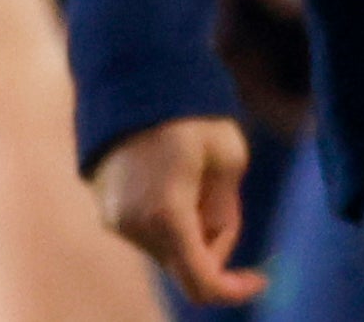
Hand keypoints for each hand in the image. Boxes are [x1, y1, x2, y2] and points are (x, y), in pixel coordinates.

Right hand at [93, 116, 266, 304]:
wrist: (130, 74)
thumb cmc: (188, 114)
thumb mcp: (228, 162)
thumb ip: (225, 214)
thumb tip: (215, 243)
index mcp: (167, 217)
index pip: (204, 284)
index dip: (237, 289)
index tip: (261, 277)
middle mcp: (133, 223)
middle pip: (184, 266)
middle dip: (213, 250)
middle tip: (225, 204)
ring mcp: (112, 213)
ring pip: (163, 247)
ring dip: (188, 231)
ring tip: (193, 178)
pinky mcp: (102, 201)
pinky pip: (142, 227)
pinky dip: (165, 219)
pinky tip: (169, 177)